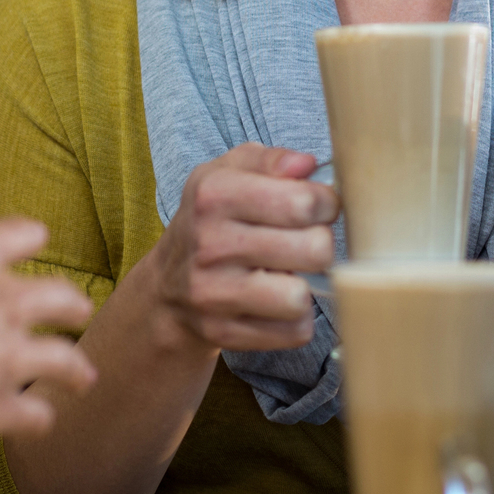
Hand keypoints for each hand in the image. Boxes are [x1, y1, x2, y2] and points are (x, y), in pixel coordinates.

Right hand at [0, 218, 96, 443]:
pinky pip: (36, 416)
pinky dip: (38, 419)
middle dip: (72, 304)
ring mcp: (8, 354)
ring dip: (76, 368)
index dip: (28, 241)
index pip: (25, 233)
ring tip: (84, 377)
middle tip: (78, 311)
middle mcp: (3, 297)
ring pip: (66, 359)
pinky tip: (37, 422)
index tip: (30, 246)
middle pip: (62, 295)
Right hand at [146, 143, 334, 351]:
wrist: (167, 288)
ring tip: (289, 274)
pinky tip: (277, 302)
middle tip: (305, 243)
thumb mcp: (229, 173)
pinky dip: (295, 319)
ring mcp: (214, 293)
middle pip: (314, 249)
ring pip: (301, 297)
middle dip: (320, 245)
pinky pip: (293, 332)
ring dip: (305, 286)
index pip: (303, 202)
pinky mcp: (224, 333)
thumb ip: (271, 160)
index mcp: (215, 195)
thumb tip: (306, 165)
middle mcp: (211, 244)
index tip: (317, 208)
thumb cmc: (212, 221)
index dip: (326, 203)